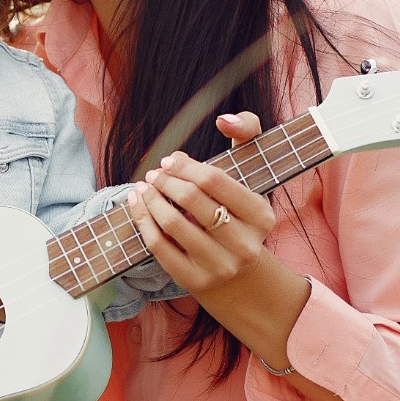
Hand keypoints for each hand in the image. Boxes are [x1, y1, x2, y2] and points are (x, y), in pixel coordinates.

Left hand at [125, 112, 276, 297]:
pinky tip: (137, 204)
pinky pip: (159, 246)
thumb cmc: (238, 214)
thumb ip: (247, 134)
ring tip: (143, 186)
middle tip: (154, 173)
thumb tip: (224, 119)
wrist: (238, 276)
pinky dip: (142, 220)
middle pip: (191, 199)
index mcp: (261, 216)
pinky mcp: (194, 281)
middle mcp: (244, 244)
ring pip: (172, 223)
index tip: (170, 160)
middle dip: (165, 180)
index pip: (214, 180)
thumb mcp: (251, 176)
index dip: (185, 166)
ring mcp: (219, 266)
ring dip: (150, 199)